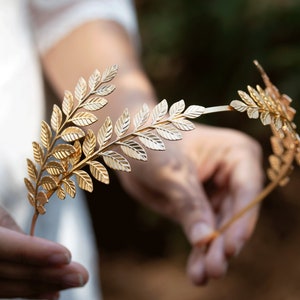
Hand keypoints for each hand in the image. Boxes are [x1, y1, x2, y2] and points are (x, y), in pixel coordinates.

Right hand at [0, 207, 88, 298]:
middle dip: (45, 274)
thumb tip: (47, 256)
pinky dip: (25, 291)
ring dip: (40, 287)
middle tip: (82, 275)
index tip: (66, 255)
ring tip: (73, 282)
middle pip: (4, 272)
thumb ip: (12, 233)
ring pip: (2, 286)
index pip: (1, 246)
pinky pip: (0, 290)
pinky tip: (51, 293)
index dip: (32, 253)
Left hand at [118, 124, 262, 283]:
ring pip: (220, 227)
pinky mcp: (200, 207)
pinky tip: (195, 271)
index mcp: (235, 153)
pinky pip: (203, 232)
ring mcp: (216, 193)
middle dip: (224, 242)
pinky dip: (199, 250)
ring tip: (202, 275)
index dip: (241, 220)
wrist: (129, 144)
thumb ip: (189, 203)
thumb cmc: (151, 143)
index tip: (229, 247)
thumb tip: (205, 239)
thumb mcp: (170, 171)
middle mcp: (232, 174)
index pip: (246, 190)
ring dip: (211, 252)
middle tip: (214, 269)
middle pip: (235, 213)